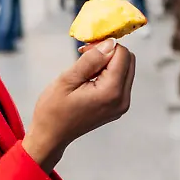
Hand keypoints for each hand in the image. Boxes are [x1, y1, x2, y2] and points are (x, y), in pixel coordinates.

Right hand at [23, 38, 135, 170]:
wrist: (50, 135)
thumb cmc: (53, 111)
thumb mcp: (67, 80)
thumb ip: (91, 60)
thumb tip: (110, 43)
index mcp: (111, 92)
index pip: (121, 54)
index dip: (104, 45)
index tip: (85, 49)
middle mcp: (122, 100)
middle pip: (128, 60)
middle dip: (109, 51)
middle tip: (85, 55)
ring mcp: (121, 105)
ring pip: (126, 68)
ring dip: (108, 61)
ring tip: (85, 68)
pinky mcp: (117, 106)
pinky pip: (121, 80)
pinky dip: (108, 72)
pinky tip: (90, 77)